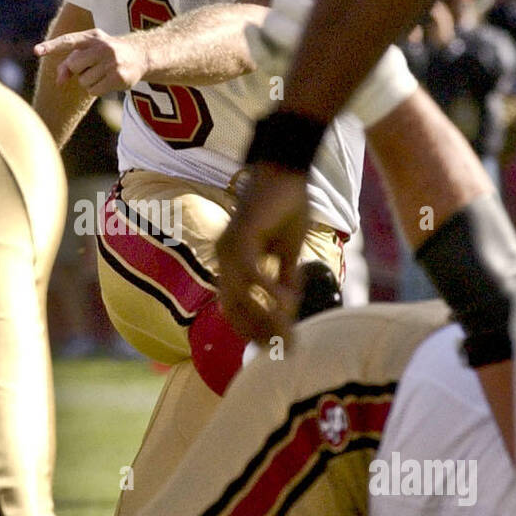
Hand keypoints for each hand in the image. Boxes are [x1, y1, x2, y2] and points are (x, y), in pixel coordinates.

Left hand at [35, 29, 149, 94]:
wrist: (140, 55)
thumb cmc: (107, 53)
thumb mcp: (89, 51)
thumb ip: (69, 62)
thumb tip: (59, 81)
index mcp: (93, 37)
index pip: (68, 41)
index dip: (51, 46)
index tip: (36, 51)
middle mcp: (103, 47)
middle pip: (74, 65)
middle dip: (78, 70)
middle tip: (92, 66)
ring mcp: (111, 63)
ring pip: (83, 81)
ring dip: (89, 81)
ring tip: (103, 73)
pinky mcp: (118, 78)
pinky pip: (93, 91)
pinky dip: (96, 89)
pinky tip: (107, 81)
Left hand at [216, 164, 310, 342]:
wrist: (286, 169)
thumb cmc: (287, 205)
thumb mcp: (288, 251)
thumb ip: (285, 279)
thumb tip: (288, 308)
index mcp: (232, 264)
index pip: (234, 310)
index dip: (254, 331)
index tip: (277, 346)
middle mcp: (224, 259)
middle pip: (233, 311)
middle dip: (260, 333)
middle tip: (286, 346)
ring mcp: (229, 249)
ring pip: (240, 299)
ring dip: (267, 317)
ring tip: (290, 327)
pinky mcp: (241, 238)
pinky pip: (251, 275)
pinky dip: (269, 292)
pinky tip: (288, 300)